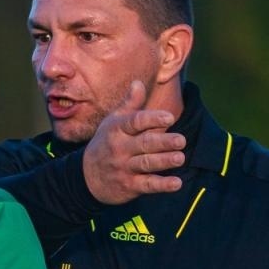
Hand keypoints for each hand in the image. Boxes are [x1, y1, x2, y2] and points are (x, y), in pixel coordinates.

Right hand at [82, 79, 185, 203]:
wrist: (86, 176)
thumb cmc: (106, 143)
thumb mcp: (113, 121)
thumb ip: (130, 104)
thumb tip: (139, 82)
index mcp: (118, 129)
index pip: (135, 122)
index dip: (152, 119)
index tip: (169, 118)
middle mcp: (120, 148)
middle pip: (144, 144)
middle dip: (163, 142)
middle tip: (181, 140)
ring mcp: (124, 168)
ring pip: (146, 163)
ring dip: (164, 161)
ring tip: (180, 158)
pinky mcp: (129, 186)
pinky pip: (147, 185)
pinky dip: (162, 185)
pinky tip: (176, 183)